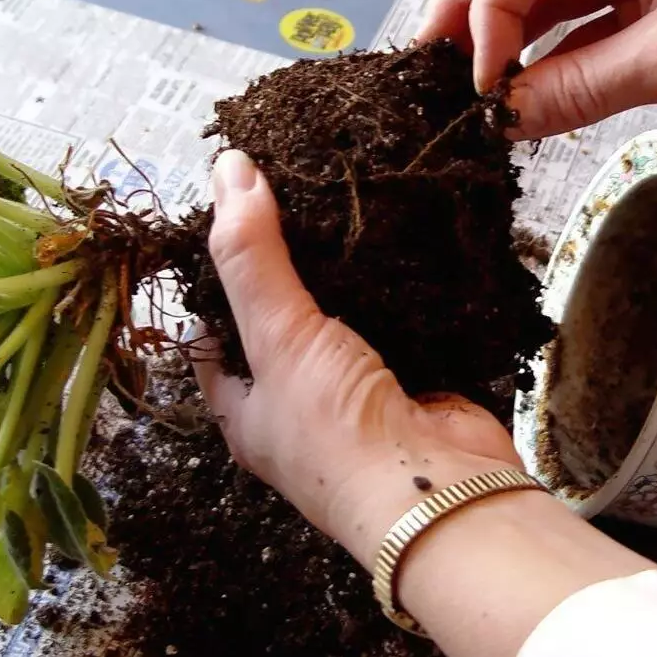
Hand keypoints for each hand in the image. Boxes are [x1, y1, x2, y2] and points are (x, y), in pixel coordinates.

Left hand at [191, 150, 656, 656]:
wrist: (441, 490)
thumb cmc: (336, 429)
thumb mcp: (278, 337)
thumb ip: (253, 258)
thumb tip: (227, 167)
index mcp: (248, 411)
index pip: (215, 339)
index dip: (215, 285)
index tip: (228, 222)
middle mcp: (300, 407)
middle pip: (284, 325)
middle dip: (290, 271)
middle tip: (293, 199)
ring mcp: (361, 396)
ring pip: (347, 322)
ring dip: (350, 276)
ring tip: (347, 202)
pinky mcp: (415, 381)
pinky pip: (402, 323)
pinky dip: (404, 287)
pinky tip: (405, 240)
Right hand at [417, 0, 656, 138]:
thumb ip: (578, 88)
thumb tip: (504, 119)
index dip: (487, 9)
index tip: (478, 75)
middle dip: (479, 16)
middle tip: (432, 67)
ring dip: (515, 43)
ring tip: (473, 90)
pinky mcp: (653, 3)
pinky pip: (586, 28)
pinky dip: (557, 62)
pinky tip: (527, 96)